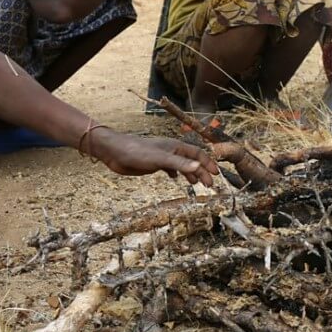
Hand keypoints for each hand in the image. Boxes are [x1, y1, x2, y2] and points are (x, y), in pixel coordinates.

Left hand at [92, 130, 218, 185]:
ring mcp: (163, 157)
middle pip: (192, 160)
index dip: (208, 163)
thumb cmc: (137, 152)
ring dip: (191, 173)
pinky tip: (177, 179)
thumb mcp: (160, 159)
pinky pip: (170, 168)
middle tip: (209, 185)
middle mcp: (172, 151)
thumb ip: (179, 163)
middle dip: (202, 172)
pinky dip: (176, 173)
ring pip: (182, 165)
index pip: (198, 154)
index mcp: (176, 146)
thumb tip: (198, 167)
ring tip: (198, 184)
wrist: (115, 152)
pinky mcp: (154, 164)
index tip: (216, 175)